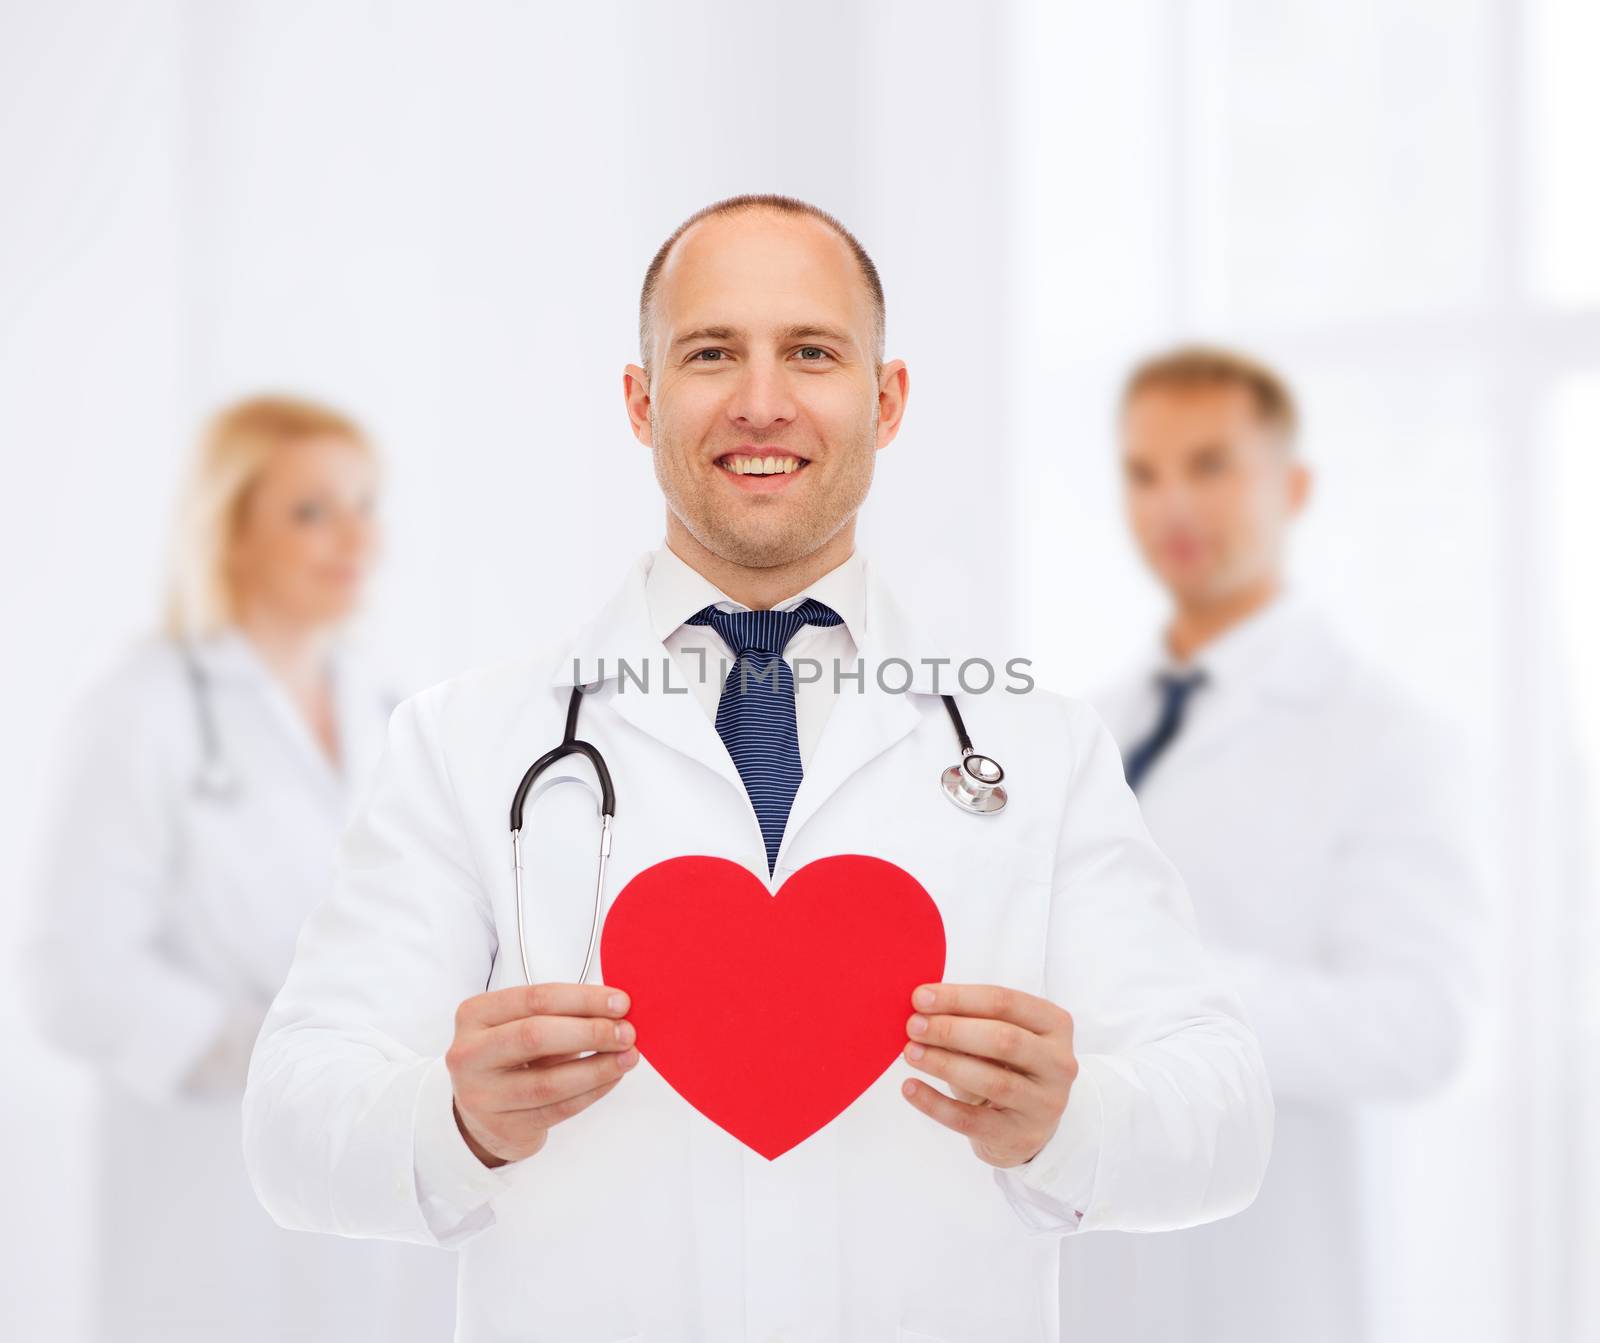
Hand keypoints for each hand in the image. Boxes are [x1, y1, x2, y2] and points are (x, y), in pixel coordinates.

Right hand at [446, 983, 638, 1167]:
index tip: (620, 1002)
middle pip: (535, 1036)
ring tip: (628, 1057)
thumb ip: (561, 1015)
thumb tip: (616, 1012)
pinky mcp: (502, 1128)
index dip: (583, 999)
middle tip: (627, 1032)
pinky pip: (557, 1110)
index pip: (535, 999)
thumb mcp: (522, 1025)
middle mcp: (470, 1054)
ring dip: (597, 1068)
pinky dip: (591, 1092)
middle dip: (590, 1032)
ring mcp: (481, 1096)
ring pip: (548, 1082)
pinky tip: (611, 1078)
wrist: (479, 1112)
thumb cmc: (509, 1056)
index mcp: (475, 1015)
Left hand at [900, 983, 1076, 1167]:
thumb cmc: (1007, 1068)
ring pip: (991, 1080)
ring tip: (910, 1053)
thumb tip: (921, 1008)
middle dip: (951, 1030)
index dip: (960, 998)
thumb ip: (969, 1019)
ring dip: (944, 1064)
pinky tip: (911, 1089)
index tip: (920, 998)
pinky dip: (936, 1104)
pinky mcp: (1021, 1136)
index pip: (1006, 1002)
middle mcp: (1059, 1063)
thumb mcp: (998, 1037)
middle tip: (913, 1026)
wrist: (1026, 1126)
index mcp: (1054, 1025)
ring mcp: (1045, 1103)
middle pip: (1003, 1039)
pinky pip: (973, 1120)